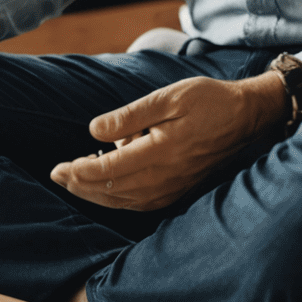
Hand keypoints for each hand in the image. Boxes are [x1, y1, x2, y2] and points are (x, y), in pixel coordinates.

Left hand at [50, 71, 288, 211]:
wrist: (244, 117)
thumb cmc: (206, 100)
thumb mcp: (167, 97)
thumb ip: (129, 116)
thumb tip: (94, 131)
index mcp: (160, 152)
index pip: (108, 170)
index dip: (79, 171)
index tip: (58, 166)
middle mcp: (165, 178)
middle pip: (112, 190)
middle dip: (80, 185)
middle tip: (56, 175)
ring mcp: (172, 188)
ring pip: (124, 201)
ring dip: (95, 194)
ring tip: (74, 180)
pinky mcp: (178, 191)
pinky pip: (140, 203)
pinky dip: (117, 198)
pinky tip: (106, 186)